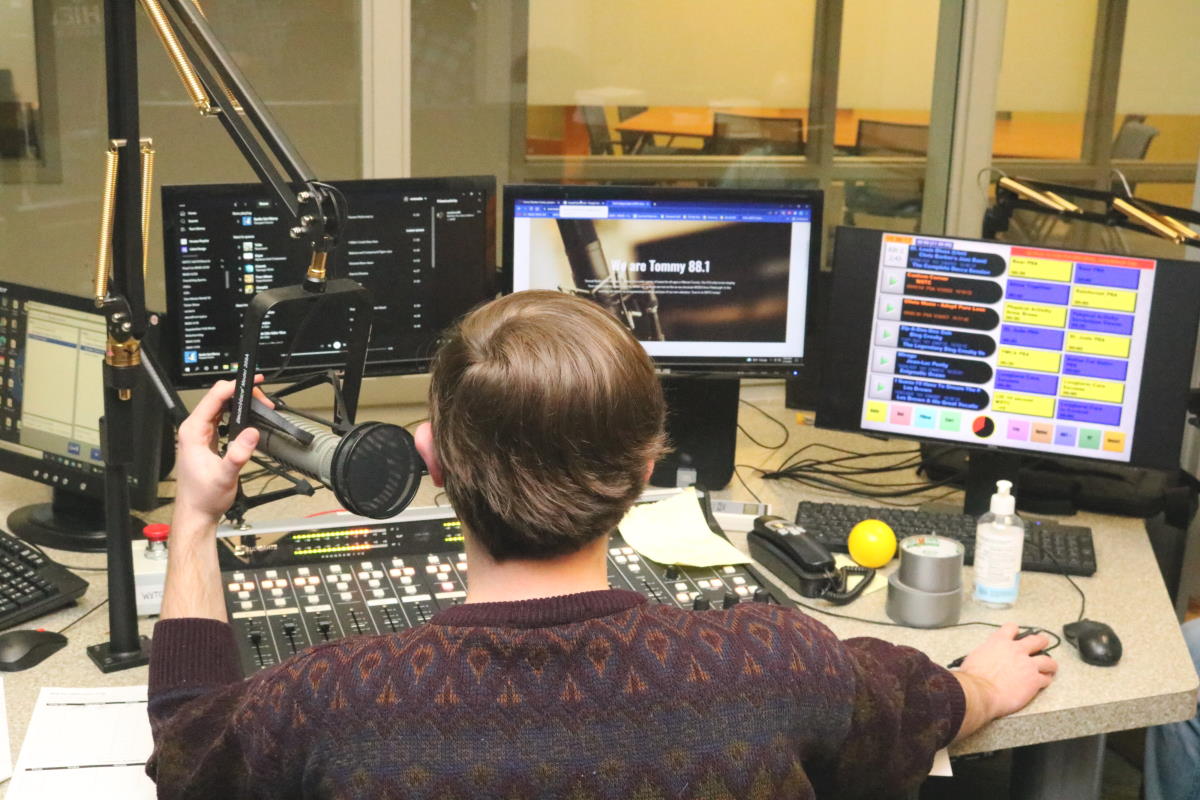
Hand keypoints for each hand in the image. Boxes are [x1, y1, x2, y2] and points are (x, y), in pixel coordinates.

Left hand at [174, 377, 270, 524]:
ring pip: (221, 406)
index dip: (236, 386)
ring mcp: (200, 434)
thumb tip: (252, 432)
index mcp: (193, 431)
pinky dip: (237, 414)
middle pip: (219, 397)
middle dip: (243, 394)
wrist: (196, 513)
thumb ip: (238, 454)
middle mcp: (194, 429)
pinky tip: (249, 418)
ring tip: (261, 407)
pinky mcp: (207, 440)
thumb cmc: (204, 497)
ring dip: (241, 403)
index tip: (254, 383)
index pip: (215, 396)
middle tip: (264, 401)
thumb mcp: (225, 476)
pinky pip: (222, 418)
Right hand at [958, 623, 1057, 720]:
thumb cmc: (973, 676)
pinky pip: (1046, 679)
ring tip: (1050, 667)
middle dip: (1041, 642)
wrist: (980, 691)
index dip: (1015, 631)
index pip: (1011, 628)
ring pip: (1048, 661)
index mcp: (999, 642)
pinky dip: (1046, 680)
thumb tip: (987, 657)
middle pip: (1037, 641)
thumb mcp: (976, 656)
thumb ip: (987, 653)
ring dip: (1050, 664)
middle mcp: (1016, 650)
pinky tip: (1044, 682)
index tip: (1016, 634)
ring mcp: (1028, 665)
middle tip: (1042, 644)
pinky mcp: (1034, 680)